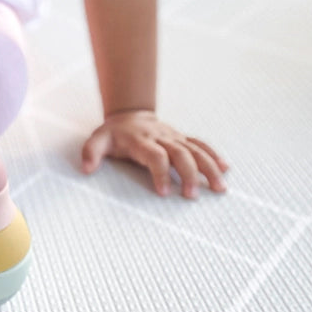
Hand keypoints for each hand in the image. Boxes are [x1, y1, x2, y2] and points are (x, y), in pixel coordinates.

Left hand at [80, 110, 227, 197]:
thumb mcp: (98, 140)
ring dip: (209, 168)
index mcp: (141, 140)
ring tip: (219, 188)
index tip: (164, 193)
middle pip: (180, 154)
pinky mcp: (182, 138)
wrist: (129, 115)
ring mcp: (174, 137)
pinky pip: (201, 144)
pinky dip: (214, 155)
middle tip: (192, 196)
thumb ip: (91, 152)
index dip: (160, 173)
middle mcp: (161, 137)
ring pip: (196, 150)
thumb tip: (86, 168)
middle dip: (188, 174)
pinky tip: (225, 168)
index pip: (155, 156)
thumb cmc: (114, 134)